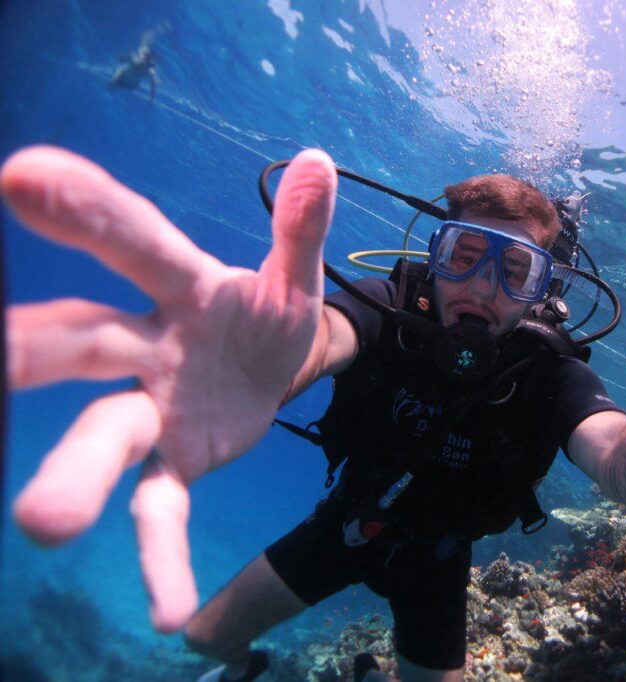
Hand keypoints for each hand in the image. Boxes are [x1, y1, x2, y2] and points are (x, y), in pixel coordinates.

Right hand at [2, 146, 336, 631]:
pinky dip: (162, 557)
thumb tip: (319, 161)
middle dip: (33, 348)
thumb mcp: (291, 280)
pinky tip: (172, 615)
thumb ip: (299, 230)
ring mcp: (153, 410)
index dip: (89, 212)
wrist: (272, 369)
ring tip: (42, 524)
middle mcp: (146, 346)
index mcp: (181, 286)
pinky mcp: (174, 464)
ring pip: (104, 434)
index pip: (133, 244)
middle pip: (84, 342)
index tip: (23, 176)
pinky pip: (161, 512)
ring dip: (76, 473)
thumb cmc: (264, 316)